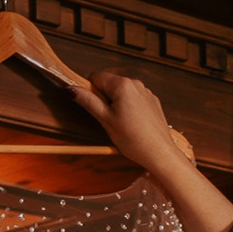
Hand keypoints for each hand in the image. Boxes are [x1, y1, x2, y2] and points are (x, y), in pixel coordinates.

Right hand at [73, 72, 187, 172]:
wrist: (160, 154)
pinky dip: (131, 109)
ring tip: (123, 125)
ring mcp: (146, 92)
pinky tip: (134, 125)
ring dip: (118, 105)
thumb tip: (71, 88)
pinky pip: (135, 100)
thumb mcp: (106, 121)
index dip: (91, 92)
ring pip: (123, 93)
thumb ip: (89, 102)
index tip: (96, 109)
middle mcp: (136, 83)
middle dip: (106, 99)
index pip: (96, 77)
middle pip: (110, 84)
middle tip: (110, 121)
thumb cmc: (134, 140)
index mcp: (122, 84)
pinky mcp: (153, 102)